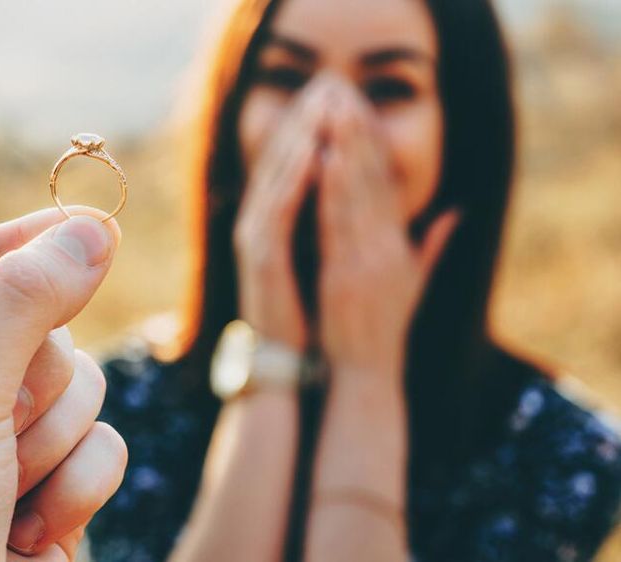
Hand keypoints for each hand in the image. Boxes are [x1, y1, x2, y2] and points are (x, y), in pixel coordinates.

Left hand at [0, 207, 127, 561]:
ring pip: (87, 390)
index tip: (95, 222)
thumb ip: (21, 305)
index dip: (33, 240)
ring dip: (54, 445)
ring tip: (3, 495)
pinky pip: (107, 449)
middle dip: (35, 387)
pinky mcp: (55, 490)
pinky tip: (26, 533)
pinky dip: (77, 489)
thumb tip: (91, 229)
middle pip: (46, 330)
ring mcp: (7, 445)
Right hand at [233, 76, 334, 348]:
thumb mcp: (340, 262)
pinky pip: (277, 206)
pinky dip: (294, 176)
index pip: (300, 164)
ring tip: (323, 100)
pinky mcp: (259, 255)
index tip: (344, 96)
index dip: (320, 129)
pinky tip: (315, 148)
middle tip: (330, 81)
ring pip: (278, 174)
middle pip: (283, 159)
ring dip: (300, 135)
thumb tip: (383, 203)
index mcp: (281, 223)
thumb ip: (355, 229)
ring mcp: (257, 237)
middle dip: (307, 119)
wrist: (291, 361)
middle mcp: (263, 223)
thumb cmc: (316, 315)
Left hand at [317, 83, 459, 383]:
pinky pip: (335, 224)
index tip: (361, 109)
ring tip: (333, 111)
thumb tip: (456, 212)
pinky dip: (330, 190)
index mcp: (398, 246)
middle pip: (374, 180)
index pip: (388, 185)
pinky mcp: (344, 274)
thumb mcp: (412, 284)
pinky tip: (321, 159)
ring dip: (345, 149)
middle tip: (345, 93)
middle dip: (359, 133)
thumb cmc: (382, 330)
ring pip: (356, 193)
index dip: (374, 144)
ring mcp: (365, 260)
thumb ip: (432, 245)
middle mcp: (386, 247)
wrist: (366, 372)